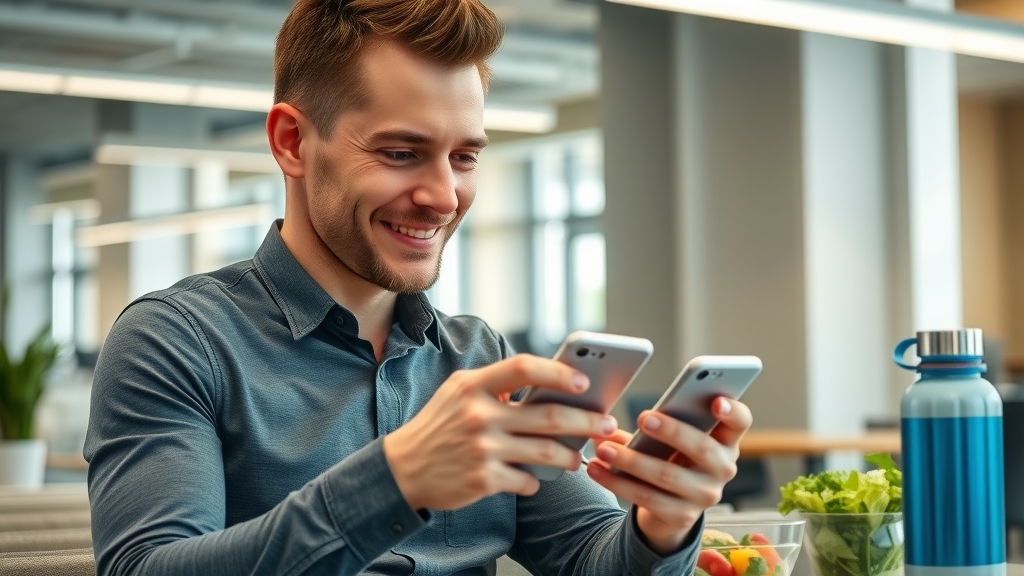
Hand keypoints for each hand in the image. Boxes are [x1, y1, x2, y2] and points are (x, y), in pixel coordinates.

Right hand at [383, 355, 617, 510]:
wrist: (402, 469)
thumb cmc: (439, 426)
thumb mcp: (458, 393)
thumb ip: (496, 386)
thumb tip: (549, 386)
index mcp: (473, 386)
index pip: (523, 367)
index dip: (558, 372)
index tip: (584, 380)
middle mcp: (479, 415)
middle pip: (549, 415)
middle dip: (587, 421)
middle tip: (607, 424)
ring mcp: (482, 449)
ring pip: (547, 452)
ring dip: (571, 455)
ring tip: (579, 456)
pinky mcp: (483, 480)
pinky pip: (527, 481)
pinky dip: (537, 482)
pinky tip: (536, 480)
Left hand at [586, 397, 752, 554]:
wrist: (669, 510)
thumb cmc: (670, 459)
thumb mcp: (668, 441)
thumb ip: (648, 427)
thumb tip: (606, 424)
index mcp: (724, 441)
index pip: (740, 423)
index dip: (733, 411)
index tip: (716, 402)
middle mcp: (722, 469)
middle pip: (702, 448)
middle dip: (672, 431)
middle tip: (643, 418)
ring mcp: (705, 495)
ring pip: (667, 475)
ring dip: (631, 460)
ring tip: (604, 448)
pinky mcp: (682, 516)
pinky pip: (646, 498)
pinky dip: (616, 482)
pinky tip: (596, 469)